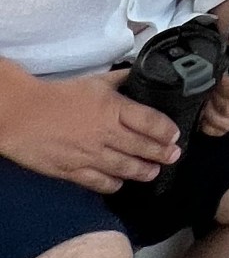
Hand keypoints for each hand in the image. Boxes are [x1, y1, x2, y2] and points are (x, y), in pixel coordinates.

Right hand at [0, 70, 182, 192]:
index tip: (175, 135)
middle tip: (174, 156)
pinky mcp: (72, 171)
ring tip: (154, 172)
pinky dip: (112, 184)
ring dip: (143, 171)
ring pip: (124, 167)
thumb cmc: (60, 96)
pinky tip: (121, 183)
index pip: (150, 121)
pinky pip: (98, 182)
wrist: (24, 116)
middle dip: (162, 153)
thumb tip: (139, 73)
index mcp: (114, 109)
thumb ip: (121, 80)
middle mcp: (106, 134)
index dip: (166, 130)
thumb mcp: (96, 81)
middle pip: (142, 146)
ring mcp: (90, 155)